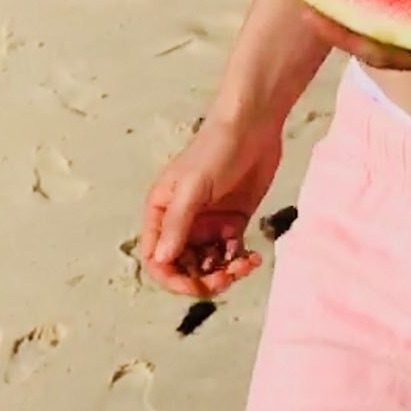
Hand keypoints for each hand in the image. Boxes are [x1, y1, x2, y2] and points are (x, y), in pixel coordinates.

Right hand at [139, 116, 283, 298]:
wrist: (254, 125)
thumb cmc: (216, 148)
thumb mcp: (194, 186)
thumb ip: (178, 223)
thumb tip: (161, 260)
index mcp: (161, 212)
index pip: (156, 258)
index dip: (172, 278)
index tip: (195, 284)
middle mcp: (181, 222)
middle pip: (184, 268)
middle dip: (203, 280)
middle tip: (226, 277)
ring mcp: (207, 223)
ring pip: (209, 265)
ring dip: (225, 273)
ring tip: (245, 264)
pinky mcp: (232, 222)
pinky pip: (230, 254)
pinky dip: (240, 261)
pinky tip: (253, 258)